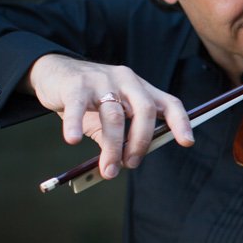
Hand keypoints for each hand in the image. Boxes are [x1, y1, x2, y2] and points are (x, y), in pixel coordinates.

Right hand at [26, 54, 193, 178]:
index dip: (181, 122)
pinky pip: (78, 107)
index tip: (187, 142)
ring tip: (107, 169)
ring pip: (114, 115)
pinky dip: (76, 125)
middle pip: (144, 111)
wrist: (54, 72)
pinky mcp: (75, 85)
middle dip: (140, 142)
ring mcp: (102, 81)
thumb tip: (121, 164)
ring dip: (112, 147)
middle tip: (131, 164)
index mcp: (140, 89)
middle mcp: (126, 81)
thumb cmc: (88, 99)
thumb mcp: (109, 116)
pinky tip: (73, 140)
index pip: (169, 103)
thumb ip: (119, 137)